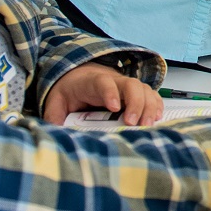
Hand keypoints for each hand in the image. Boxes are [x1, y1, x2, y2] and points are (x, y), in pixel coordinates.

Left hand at [43, 62, 164, 125]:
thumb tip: (55, 135)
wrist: (79, 76)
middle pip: (130, 85)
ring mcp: (125, 86)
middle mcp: (113, 80)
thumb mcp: (56, 102)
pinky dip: (156, 105)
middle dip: (135, 103)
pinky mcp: (134, 93)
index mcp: (91, 82)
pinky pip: (150, 95)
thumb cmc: (70, 90)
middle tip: (133, 123)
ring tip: (148, 125)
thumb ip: (54, 117)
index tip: (114, 108)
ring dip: (149, 106)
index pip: (103, 82)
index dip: (110, 93)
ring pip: (143, 89)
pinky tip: (156, 118)